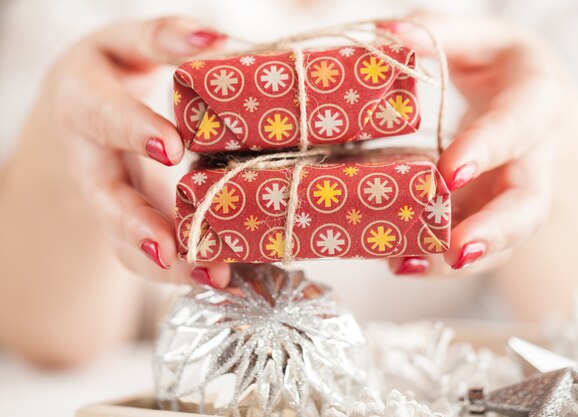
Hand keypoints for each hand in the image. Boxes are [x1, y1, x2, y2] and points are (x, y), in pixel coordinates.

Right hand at [40, 17, 230, 286]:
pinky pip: (143, 252)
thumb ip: (165, 38)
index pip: (104, 115)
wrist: (86, 108)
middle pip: (104, 195)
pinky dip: (180, 271)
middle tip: (171, 247)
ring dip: (167, 263)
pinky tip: (219, 279)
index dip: (135, 130)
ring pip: (123, 236)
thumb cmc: (116, 71)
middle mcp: (89, 157)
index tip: (172, 147)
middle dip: (136, 222)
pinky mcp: (125, 220)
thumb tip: (216, 40)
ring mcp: (106, 196)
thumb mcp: (131, 43)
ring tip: (212, 278)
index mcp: (86, 102)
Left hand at [384, 13, 571, 275]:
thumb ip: (436, 33)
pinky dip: (438, 259)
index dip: (487, 151)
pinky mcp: (489, 212)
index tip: (448, 173)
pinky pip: (472, 243)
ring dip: (458, 260)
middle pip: (528, 204)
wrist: (523, 94)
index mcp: (536, 101)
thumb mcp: (474, 36)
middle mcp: (532, 156)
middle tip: (453, 248)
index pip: (518, 127)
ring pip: (502, 238)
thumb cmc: (499, 63)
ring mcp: (512, 192)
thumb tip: (390, 37)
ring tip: (406, 265)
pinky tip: (399, 261)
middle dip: (493, 230)